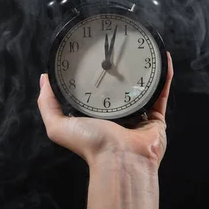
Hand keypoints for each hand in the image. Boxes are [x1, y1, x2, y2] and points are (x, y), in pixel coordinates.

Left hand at [38, 52, 173, 170]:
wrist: (121, 160)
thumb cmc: (90, 143)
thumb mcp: (58, 125)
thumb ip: (48, 104)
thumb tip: (44, 78)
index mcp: (96, 117)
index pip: (93, 91)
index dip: (92, 73)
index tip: (90, 53)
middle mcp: (117, 116)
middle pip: (119, 88)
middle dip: (119, 69)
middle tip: (117, 47)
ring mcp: (138, 116)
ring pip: (142, 88)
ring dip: (144, 70)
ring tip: (142, 48)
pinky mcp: (156, 118)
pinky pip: (161, 92)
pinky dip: (164, 76)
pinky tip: (162, 57)